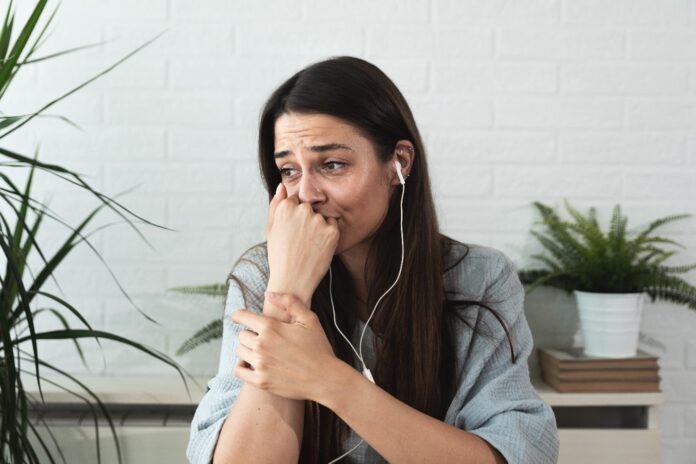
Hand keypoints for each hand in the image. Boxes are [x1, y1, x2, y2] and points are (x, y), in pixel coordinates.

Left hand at [231, 292, 336, 400]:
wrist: (325, 378)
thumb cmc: (318, 347)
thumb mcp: (310, 319)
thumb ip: (289, 302)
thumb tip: (268, 294)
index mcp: (271, 327)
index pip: (242, 317)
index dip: (239, 315)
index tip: (239, 317)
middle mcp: (262, 345)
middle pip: (242, 335)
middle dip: (250, 334)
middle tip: (261, 337)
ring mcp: (260, 364)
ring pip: (240, 351)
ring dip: (247, 349)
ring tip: (259, 351)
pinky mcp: (261, 381)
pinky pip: (239, 371)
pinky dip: (242, 366)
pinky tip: (251, 364)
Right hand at [266, 183, 339, 302]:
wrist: (292, 281)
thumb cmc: (279, 255)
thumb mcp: (271, 229)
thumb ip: (276, 204)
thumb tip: (282, 186)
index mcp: (286, 207)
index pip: (295, 201)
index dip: (293, 217)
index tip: (291, 231)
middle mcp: (303, 210)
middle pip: (308, 207)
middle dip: (306, 219)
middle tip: (300, 240)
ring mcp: (319, 221)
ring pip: (321, 216)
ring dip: (318, 226)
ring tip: (308, 245)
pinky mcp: (332, 232)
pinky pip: (332, 225)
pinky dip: (328, 233)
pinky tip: (318, 246)